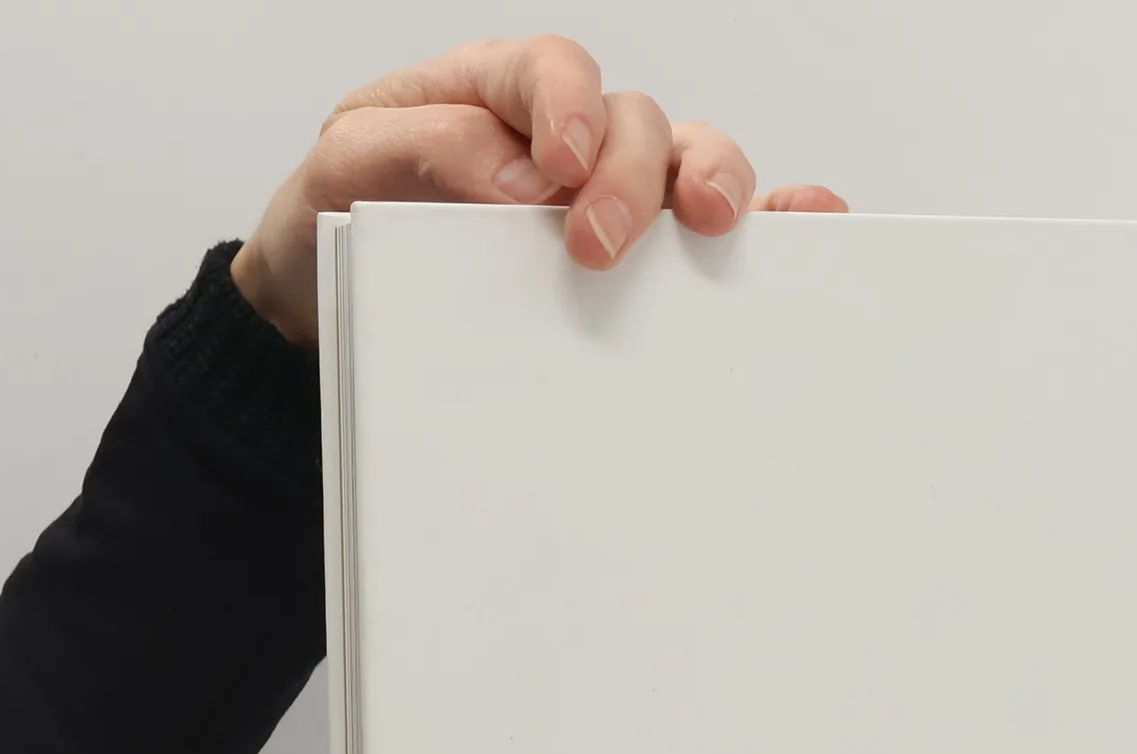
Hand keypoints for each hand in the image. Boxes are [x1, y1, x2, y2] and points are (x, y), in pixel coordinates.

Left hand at [231, 35, 847, 343]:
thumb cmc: (343, 224)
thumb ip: (415, 153)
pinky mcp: (645, 258)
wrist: (334, 299)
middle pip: (635, 121)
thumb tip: (513, 177)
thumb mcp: (340, 174)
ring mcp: (614, 196)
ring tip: (714, 230)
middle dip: (633, 178)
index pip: (550, 71)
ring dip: (714, 187)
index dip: (569, 111)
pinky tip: (801, 226)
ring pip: (688, 162)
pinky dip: (770, 221)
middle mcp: (565, 137)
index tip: (558, 174)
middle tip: (599, 246)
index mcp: (488, 95)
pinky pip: (724, 225)